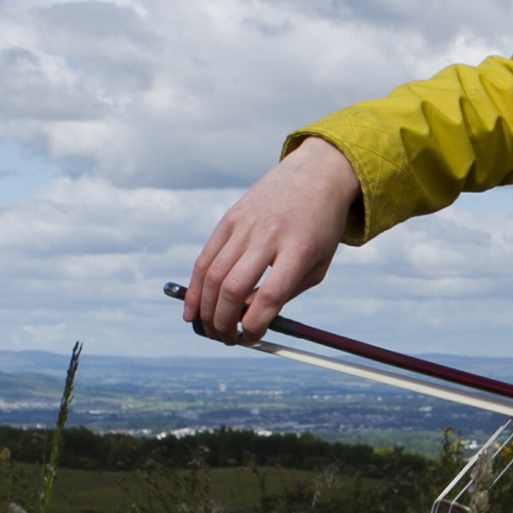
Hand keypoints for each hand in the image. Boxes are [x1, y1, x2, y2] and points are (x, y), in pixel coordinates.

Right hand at [185, 138, 360, 340]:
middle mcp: (268, 235)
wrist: (316, 173)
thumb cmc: (321, 227)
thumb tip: (246, 319)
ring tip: (210, 330)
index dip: (256, 326)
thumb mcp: (317, 264)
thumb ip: (285, 293)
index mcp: (298, 250)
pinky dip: (195, 287)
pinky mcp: (229, 218)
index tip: (252, 338)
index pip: (269, 296)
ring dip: (206, 311)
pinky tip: (191, 310)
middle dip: (224, 323)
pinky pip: (205, 258)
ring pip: (213, 275)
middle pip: (233, 288)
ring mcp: (244, 225)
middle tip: (227, 339)